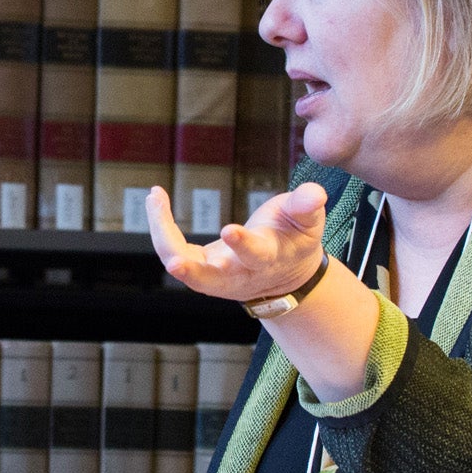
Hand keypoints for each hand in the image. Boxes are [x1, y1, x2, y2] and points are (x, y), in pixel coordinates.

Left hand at [145, 181, 330, 304]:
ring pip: (185, 270)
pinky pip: (173, 251)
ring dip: (165, 240)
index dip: (243, 246)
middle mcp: (238, 275)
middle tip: (175, 263)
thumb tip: (315, 192)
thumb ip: (307, 207)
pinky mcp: (200, 268)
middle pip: (212, 280)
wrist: (285, 272)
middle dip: (193, 273)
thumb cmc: (294, 239)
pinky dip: (161, 227)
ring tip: (155, 200)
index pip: (255, 256)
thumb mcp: (308, 222)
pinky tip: (156, 197)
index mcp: (268, 260)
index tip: (228, 231)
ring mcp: (216, 276)